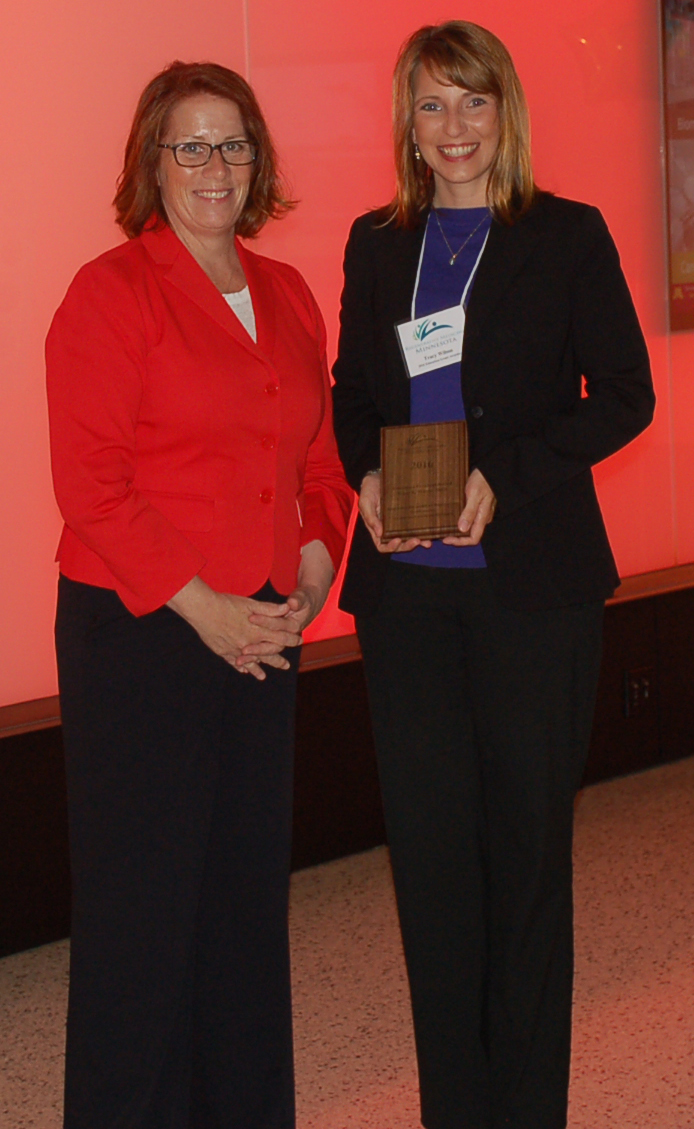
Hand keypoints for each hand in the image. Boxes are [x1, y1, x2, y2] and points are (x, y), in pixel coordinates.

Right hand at [167, 577, 300, 680]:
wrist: (203, 610)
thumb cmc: (227, 603)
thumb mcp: (250, 603)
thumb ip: (269, 609)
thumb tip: (287, 609)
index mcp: (257, 631)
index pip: (280, 638)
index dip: (291, 639)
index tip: (299, 641)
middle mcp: (248, 644)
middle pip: (268, 655)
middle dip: (278, 660)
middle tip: (286, 666)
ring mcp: (235, 650)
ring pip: (251, 663)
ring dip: (259, 669)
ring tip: (263, 677)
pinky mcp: (222, 651)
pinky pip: (233, 662)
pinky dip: (240, 667)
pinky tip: (243, 671)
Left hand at [242, 540, 333, 663]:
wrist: (309, 605)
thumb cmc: (304, 598)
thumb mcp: (303, 596)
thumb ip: (298, 599)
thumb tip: (292, 604)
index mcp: (294, 625)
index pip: (278, 625)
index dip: (265, 622)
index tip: (251, 618)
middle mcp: (286, 636)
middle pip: (272, 646)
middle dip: (258, 649)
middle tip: (243, 650)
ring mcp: (279, 641)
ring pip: (265, 653)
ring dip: (253, 659)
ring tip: (238, 662)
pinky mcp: (272, 642)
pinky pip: (261, 654)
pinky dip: (252, 661)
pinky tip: (240, 666)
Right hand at [359, 471, 431, 553]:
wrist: (379, 476)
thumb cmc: (369, 489)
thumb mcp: (366, 502)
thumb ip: (370, 518)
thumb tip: (379, 533)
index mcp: (377, 529)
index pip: (382, 545)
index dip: (390, 547)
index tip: (397, 540)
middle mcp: (389, 530)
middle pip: (399, 545)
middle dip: (407, 545)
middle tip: (416, 540)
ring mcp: (400, 524)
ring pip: (409, 539)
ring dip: (418, 542)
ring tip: (427, 542)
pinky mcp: (409, 517)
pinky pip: (416, 527)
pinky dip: (424, 532)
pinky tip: (431, 532)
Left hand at [442, 468, 496, 546]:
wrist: (488, 470)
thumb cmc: (482, 480)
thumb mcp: (474, 495)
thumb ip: (469, 512)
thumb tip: (462, 529)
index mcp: (483, 517)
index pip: (473, 539)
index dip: (460, 542)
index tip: (447, 539)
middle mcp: (483, 518)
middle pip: (470, 535)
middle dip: (457, 538)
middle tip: (442, 535)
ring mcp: (481, 513)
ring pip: (469, 528)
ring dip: (457, 530)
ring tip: (444, 527)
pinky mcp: (478, 508)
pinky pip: (469, 519)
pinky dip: (459, 522)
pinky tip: (450, 518)